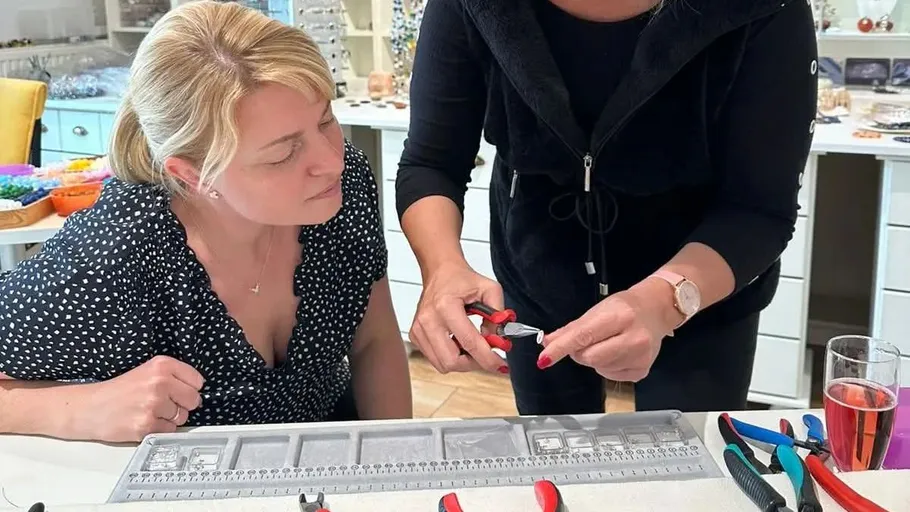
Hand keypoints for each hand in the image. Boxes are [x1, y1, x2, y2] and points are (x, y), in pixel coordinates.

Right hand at [75, 356, 204, 441]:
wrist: (90, 407)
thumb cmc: (119, 391)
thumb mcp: (147, 371)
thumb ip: (173, 376)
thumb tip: (197, 391)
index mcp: (162, 365)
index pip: (197, 380)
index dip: (189, 388)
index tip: (177, 391)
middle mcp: (160, 382)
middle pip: (194, 400)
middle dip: (182, 405)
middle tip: (162, 404)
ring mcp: (154, 404)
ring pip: (182, 417)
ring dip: (170, 418)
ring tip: (148, 412)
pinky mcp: (147, 425)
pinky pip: (170, 431)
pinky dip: (159, 429)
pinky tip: (143, 422)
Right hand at [410, 262, 507, 373]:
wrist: (440, 272)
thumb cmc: (462, 280)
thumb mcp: (489, 290)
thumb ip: (498, 316)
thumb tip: (499, 342)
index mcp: (446, 306)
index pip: (469, 342)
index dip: (488, 358)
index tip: (500, 365)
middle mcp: (428, 319)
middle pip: (453, 361)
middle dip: (474, 363)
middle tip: (487, 355)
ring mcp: (419, 329)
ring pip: (443, 364)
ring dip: (463, 362)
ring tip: (472, 346)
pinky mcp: (415, 336)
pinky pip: (436, 359)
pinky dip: (451, 357)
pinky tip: (458, 343)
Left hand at [538, 278, 682, 381]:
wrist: (657, 310)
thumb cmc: (625, 307)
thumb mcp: (598, 310)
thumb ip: (571, 329)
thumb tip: (547, 343)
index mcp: (619, 316)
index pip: (584, 336)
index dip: (561, 348)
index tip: (544, 359)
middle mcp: (634, 337)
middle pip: (589, 357)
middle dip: (579, 353)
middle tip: (585, 342)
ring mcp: (640, 356)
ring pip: (598, 368)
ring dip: (594, 359)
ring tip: (608, 343)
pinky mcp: (642, 370)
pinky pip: (610, 376)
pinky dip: (606, 366)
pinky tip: (617, 353)